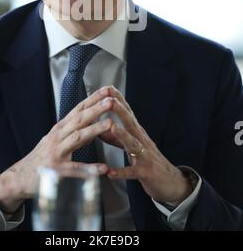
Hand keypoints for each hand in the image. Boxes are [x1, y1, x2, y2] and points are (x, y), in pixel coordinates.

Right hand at [0, 87, 112, 212]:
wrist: (19, 177)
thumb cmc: (41, 157)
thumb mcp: (56, 140)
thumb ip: (74, 132)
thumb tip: (93, 125)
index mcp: (60, 128)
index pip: (79, 109)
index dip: (93, 99)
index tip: (107, 89)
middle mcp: (58, 136)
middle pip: (80, 119)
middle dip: (96, 108)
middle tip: (111, 100)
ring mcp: (57, 152)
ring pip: (78, 137)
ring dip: (95, 129)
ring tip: (110, 124)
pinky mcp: (56, 170)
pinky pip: (75, 169)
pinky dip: (89, 168)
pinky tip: (102, 168)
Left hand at [100, 86, 192, 205]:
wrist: (171, 182)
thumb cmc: (148, 161)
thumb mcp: (132, 147)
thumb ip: (116, 138)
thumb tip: (99, 127)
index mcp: (138, 133)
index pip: (128, 114)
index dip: (119, 101)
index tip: (108, 88)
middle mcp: (142, 141)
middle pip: (131, 123)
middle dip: (120, 111)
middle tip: (110, 100)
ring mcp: (146, 156)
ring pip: (133, 143)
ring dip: (122, 135)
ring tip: (112, 127)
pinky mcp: (146, 173)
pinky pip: (133, 172)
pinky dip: (122, 172)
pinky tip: (110, 172)